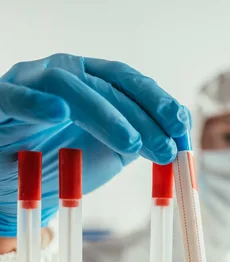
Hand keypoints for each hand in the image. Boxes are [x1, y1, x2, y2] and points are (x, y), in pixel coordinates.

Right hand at [0, 53, 189, 236]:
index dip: (159, 101)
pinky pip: (13, 96)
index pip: (131, 82)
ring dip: (105, 114)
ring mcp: (30, 83)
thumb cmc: (63, 162)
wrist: (11, 187)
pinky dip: (35, 102)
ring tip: (130, 144)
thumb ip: (142, 142)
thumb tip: (178, 140)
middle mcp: (64, 74)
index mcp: (93, 82)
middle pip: (108, 84)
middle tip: (166, 146)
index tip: (182, 127)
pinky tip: (59, 113)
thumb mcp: (112, 152)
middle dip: (143, 115)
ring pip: (68, 85)